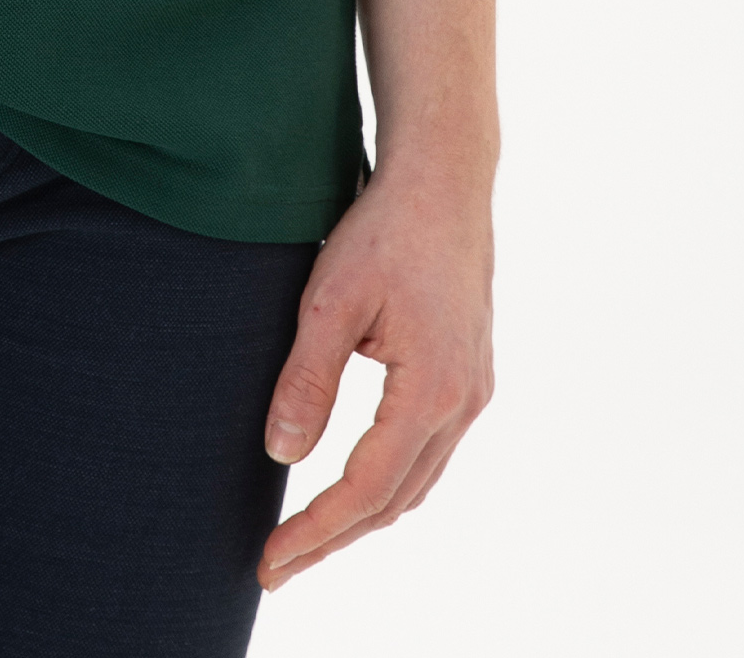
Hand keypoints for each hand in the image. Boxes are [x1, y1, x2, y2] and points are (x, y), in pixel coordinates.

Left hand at [257, 154, 493, 591]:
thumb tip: (281, 455)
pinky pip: (429, 451)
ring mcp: (473, 391)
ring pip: (417, 481)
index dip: (315, 532)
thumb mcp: (330, 301)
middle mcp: (463, 403)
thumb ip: (307, 381)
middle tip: (277, 565)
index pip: (366, 489)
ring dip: (364, 516)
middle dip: (335, 538)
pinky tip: (356, 483)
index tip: (269, 561)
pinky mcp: (470, 374)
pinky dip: (390, 482)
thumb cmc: (385, 229)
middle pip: (395, 500)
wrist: (445, 177)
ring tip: (307, 537)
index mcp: (432, 391)